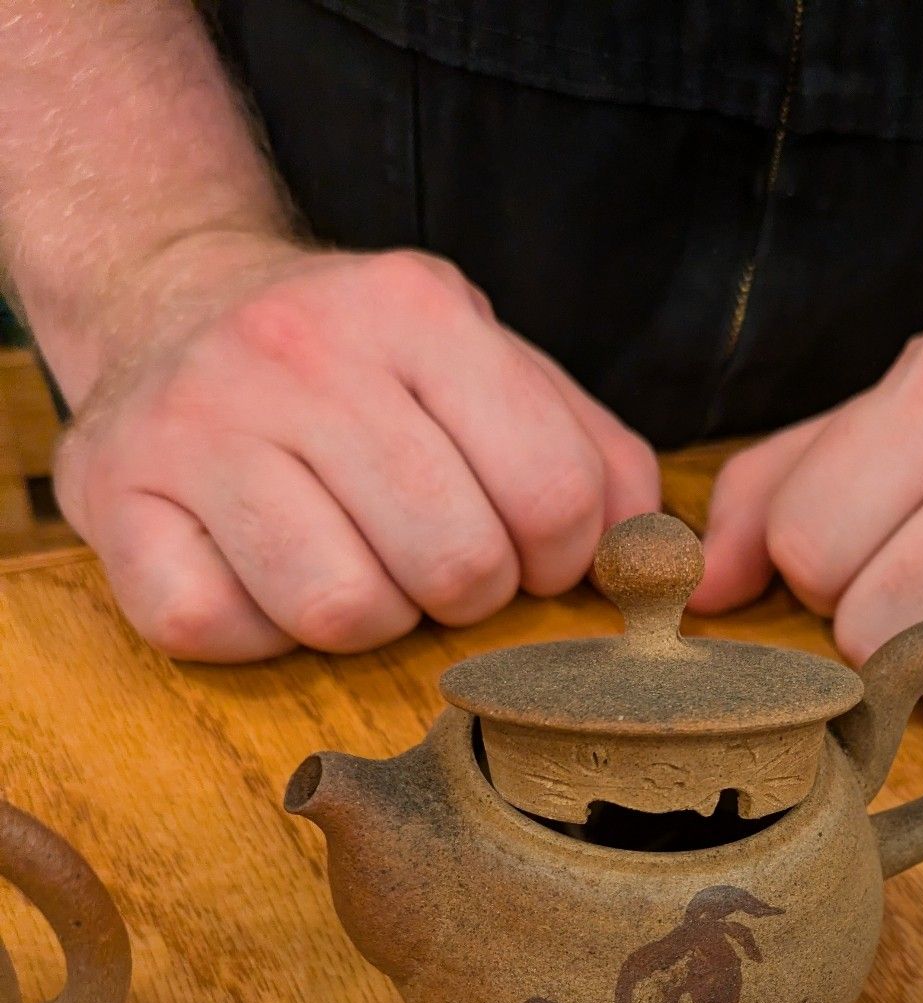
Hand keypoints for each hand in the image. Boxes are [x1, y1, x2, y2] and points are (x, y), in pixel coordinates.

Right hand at [55, 233, 659, 660]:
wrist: (172, 300)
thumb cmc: (365, 369)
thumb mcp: (489, 366)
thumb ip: (591, 452)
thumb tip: (653, 558)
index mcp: (417, 310)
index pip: (555, 496)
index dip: (560, 557)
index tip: (527, 548)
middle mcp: (298, 350)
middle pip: (455, 565)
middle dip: (465, 593)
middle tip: (432, 562)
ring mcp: (197, 421)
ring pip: (342, 611)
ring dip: (366, 618)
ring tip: (348, 562)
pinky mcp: (116, 495)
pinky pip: (221, 628)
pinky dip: (255, 630)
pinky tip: (259, 574)